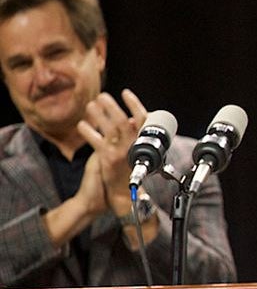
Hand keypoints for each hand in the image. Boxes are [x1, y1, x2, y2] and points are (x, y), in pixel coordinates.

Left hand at [76, 88, 148, 213]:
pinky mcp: (107, 159)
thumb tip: (129, 119)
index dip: (135, 104)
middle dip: (112, 106)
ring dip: (99, 115)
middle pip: (123, 121)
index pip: (143, 119)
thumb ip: (133, 136)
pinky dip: (88, 132)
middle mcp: (133, 146)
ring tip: (91, 105)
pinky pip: (96, 141)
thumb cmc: (130, 171)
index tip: (126, 93)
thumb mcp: (137, 151)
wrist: (123, 194)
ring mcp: (120, 152)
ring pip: (109, 128)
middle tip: (103, 96)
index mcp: (143, 142)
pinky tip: (82, 125)